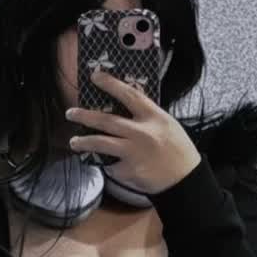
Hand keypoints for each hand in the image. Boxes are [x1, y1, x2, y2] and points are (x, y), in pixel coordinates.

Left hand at [65, 70, 201, 195]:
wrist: (185, 180)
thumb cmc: (177, 150)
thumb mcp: (167, 124)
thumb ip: (147, 115)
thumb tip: (125, 103)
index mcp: (153, 117)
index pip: (128, 95)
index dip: (110, 84)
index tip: (95, 76)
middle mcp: (141, 133)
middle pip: (106, 121)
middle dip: (84, 116)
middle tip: (71, 113)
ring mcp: (133, 153)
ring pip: (101, 143)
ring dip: (84, 142)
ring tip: (74, 142)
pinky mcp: (128, 171)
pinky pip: (112, 165)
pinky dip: (110, 165)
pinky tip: (113, 165)